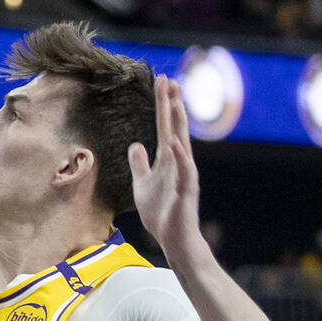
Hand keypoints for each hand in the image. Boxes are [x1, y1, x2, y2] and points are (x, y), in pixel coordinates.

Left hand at [128, 74, 201, 256]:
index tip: (162, 82)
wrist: (174, 240)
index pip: (164, 126)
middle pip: (174, 128)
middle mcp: (178, 163)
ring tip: (175, 102)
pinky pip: (184, 172)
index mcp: (167, 159)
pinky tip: (176, 144)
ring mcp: (183, 175)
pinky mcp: (186, 192)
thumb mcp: (143, 183)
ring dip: (179, 124)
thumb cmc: (161, 212)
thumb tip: (135, 144)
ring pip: (182, 144)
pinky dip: (181, 158)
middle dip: (171, 104)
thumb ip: (139, 163)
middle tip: (169, 80)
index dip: (162, 105)